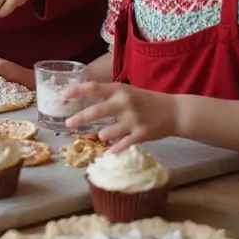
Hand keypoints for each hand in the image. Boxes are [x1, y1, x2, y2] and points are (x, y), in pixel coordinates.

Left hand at [64, 81, 179, 152]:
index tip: (63, 96)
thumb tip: (85, 101)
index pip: (93, 87)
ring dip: (102, 135)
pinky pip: (120, 146)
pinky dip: (113, 150)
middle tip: (67, 124)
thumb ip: (110, 96)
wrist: (175, 112)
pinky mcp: (141, 135)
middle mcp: (125, 103)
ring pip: (106, 133)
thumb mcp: (128, 92)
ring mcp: (133, 120)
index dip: (76, 91)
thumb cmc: (147, 101)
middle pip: (96, 111)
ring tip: (106, 134)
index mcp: (120, 89)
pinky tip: (110, 151)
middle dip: (79, 119)